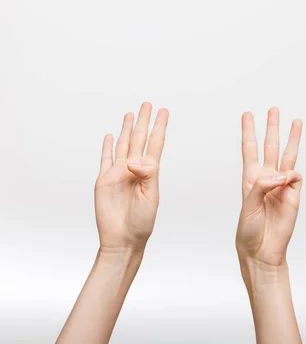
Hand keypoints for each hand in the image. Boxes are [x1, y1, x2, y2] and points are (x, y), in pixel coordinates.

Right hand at [94, 102, 168, 250]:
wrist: (123, 239)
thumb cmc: (141, 222)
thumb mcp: (151, 198)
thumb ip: (146, 176)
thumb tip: (133, 159)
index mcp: (150, 173)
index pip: (155, 144)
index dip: (159, 127)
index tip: (164, 112)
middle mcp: (134, 169)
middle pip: (139, 139)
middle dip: (144, 121)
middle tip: (148, 104)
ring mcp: (118, 174)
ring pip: (123, 145)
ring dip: (127, 130)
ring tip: (131, 114)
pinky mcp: (104, 181)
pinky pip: (105, 159)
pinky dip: (107, 147)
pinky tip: (110, 136)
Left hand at [236, 108, 302, 268]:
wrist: (263, 251)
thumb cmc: (249, 231)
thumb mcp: (248, 206)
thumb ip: (263, 186)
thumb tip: (283, 174)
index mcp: (250, 179)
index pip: (249, 149)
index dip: (248, 131)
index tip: (247, 114)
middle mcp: (266, 178)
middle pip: (270, 146)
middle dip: (271, 127)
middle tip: (273, 109)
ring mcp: (282, 186)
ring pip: (288, 155)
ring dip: (291, 138)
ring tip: (296, 121)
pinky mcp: (295, 194)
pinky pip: (297, 176)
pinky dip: (292, 174)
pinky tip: (287, 178)